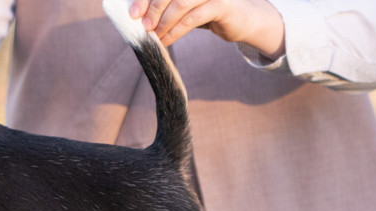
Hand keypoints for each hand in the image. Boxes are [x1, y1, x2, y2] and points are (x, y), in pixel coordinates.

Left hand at [129, 0, 285, 58]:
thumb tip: (136, 15)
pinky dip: (176, 31)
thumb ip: (164, 7)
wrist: (242, 20)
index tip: (133, 14)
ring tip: (155, 36)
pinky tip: (166, 41)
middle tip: (144, 26)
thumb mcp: (183, 8)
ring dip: (164, 22)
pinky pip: (193, 18)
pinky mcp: (221, 5)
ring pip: (180, 3)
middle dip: (152, 8)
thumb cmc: (206, 12)